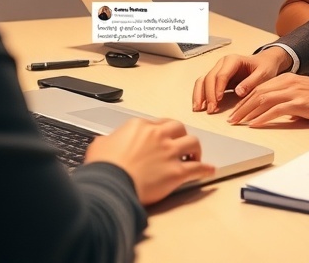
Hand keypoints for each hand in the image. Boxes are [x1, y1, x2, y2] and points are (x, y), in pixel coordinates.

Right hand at [85, 118, 214, 204]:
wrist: (110, 184)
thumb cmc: (104, 167)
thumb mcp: (100, 145)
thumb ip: (109, 140)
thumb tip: (107, 142)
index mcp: (139, 126)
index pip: (158, 123)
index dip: (162, 132)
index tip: (163, 138)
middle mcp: (157, 135)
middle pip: (179, 128)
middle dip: (181, 135)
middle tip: (180, 144)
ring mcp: (169, 153)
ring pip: (192, 143)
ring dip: (195, 150)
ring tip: (194, 156)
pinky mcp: (176, 172)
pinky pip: (197, 168)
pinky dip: (205, 169)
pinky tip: (209, 170)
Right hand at [192, 48, 290, 113]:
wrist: (264, 62)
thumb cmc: (264, 67)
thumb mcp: (263, 74)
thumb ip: (251, 82)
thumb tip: (238, 92)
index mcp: (233, 60)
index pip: (222, 74)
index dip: (218, 88)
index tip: (218, 100)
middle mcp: (222, 63)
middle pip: (209, 77)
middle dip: (208, 94)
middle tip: (211, 109)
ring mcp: (218, 70)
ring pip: (203, 80)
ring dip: (200, 95)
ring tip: (199, 109)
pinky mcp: (217, 78)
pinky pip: (204, 84)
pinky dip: (200, 94)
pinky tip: (199, 105)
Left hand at [227, 73, 308, 125]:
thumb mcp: (301, 95)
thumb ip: (288, 101)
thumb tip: (280, 114)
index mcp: (286, 79)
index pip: (259, 88)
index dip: (245, 101)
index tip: (236, 111)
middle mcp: (286, 82)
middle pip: (257, 93)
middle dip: (242, 107)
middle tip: (231, 119)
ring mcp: (292, 91)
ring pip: (263, 100)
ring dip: (247, 112)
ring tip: (238, 122)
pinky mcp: (299, 102)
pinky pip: (275, 110)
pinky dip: (262, 117)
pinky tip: (254, 124)